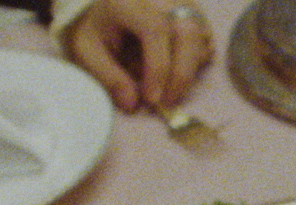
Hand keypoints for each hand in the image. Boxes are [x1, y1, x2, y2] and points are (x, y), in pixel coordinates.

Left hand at [61, 0, 214, 112]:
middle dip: (181, 75)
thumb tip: (132, 104)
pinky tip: (176, 67)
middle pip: (187, 35)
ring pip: (201, 40)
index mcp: (133, 1)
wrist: (114, 2)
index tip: (152, 99)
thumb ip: (107, 75)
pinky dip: (196, 61)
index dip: (157, 69)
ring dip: (189, 70)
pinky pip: (206, 41)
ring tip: (168, 86)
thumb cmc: (100, 24)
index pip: (155, 32)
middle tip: (168, 103)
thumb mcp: (88, 48)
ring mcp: (185, 3)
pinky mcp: (197, 13)